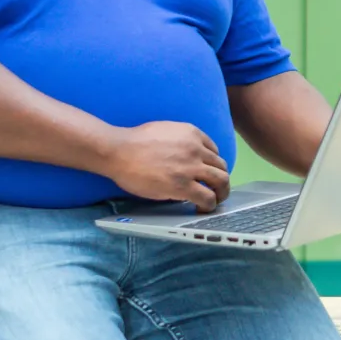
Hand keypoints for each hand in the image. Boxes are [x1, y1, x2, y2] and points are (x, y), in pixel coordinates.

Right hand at [104, 122, 231, 211]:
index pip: (214, 151)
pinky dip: (209, 205)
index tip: (207, 174)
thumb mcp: (166, 131)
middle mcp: (196, 149)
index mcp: (192, 133)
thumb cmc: (135, 142)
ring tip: (214, 201)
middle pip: (221, 166)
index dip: (212, 165)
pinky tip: (201, 208)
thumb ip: (181, 141)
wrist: (119, 151)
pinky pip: (207, 197)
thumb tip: (187, 156)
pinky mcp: (183, 186)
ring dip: (221, 193)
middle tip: (217, 190)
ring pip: (221, 181)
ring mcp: (191, 167)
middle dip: (221, 180)